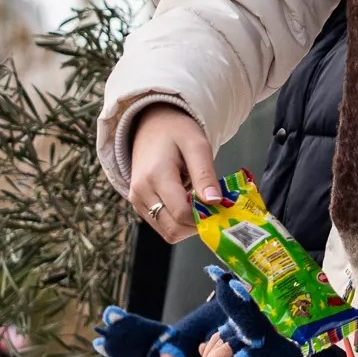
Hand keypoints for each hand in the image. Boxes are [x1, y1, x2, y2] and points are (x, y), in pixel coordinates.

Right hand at [127, 106, 219, 237]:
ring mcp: (137, 201)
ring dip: (188, 225)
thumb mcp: (197, 145)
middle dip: (197, 225)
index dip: (204, 217)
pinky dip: (178, 222)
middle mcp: (141, 192)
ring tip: (199, 204)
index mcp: (155, 176)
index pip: (181, 213)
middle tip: (213, 209)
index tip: (220, 207)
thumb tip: (214, 202)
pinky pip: (161, 226)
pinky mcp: (138, 205)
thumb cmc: (177, 131)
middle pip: (173, 229)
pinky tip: (187, 203)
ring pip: (167, 232)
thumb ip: (205, 175)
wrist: (151, 124)